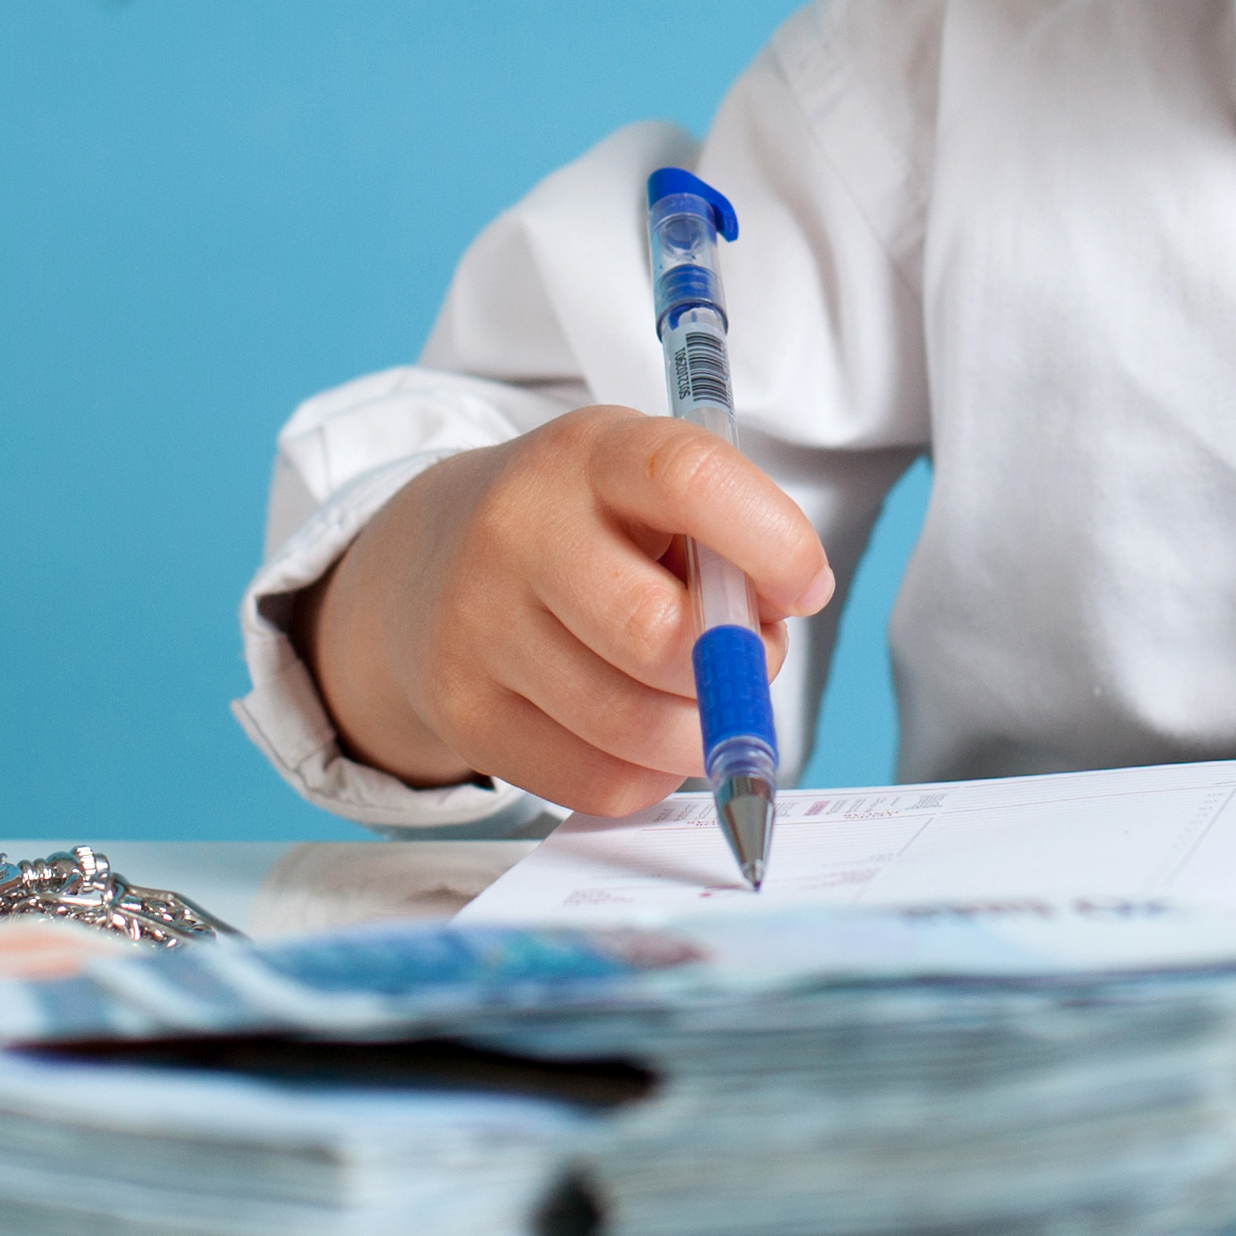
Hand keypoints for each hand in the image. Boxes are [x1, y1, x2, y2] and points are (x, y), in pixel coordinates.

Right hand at [300, 409, 837, 818]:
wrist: (428, 563)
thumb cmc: (581, 526)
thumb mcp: (647, 490)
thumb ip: (724, 539)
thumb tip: (773, 625)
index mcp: (585, 454)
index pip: (687, 479)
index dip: (770, 541)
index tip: (807, 584)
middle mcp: (516, 532)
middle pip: (657, 633)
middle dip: (732, 665)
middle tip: (750, 657)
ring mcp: (477, 629)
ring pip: (633, 727)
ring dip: (701, 732)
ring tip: (703, 699)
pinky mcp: (464, 714)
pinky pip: (599, 781)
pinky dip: (652, 773)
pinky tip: (650, 734)